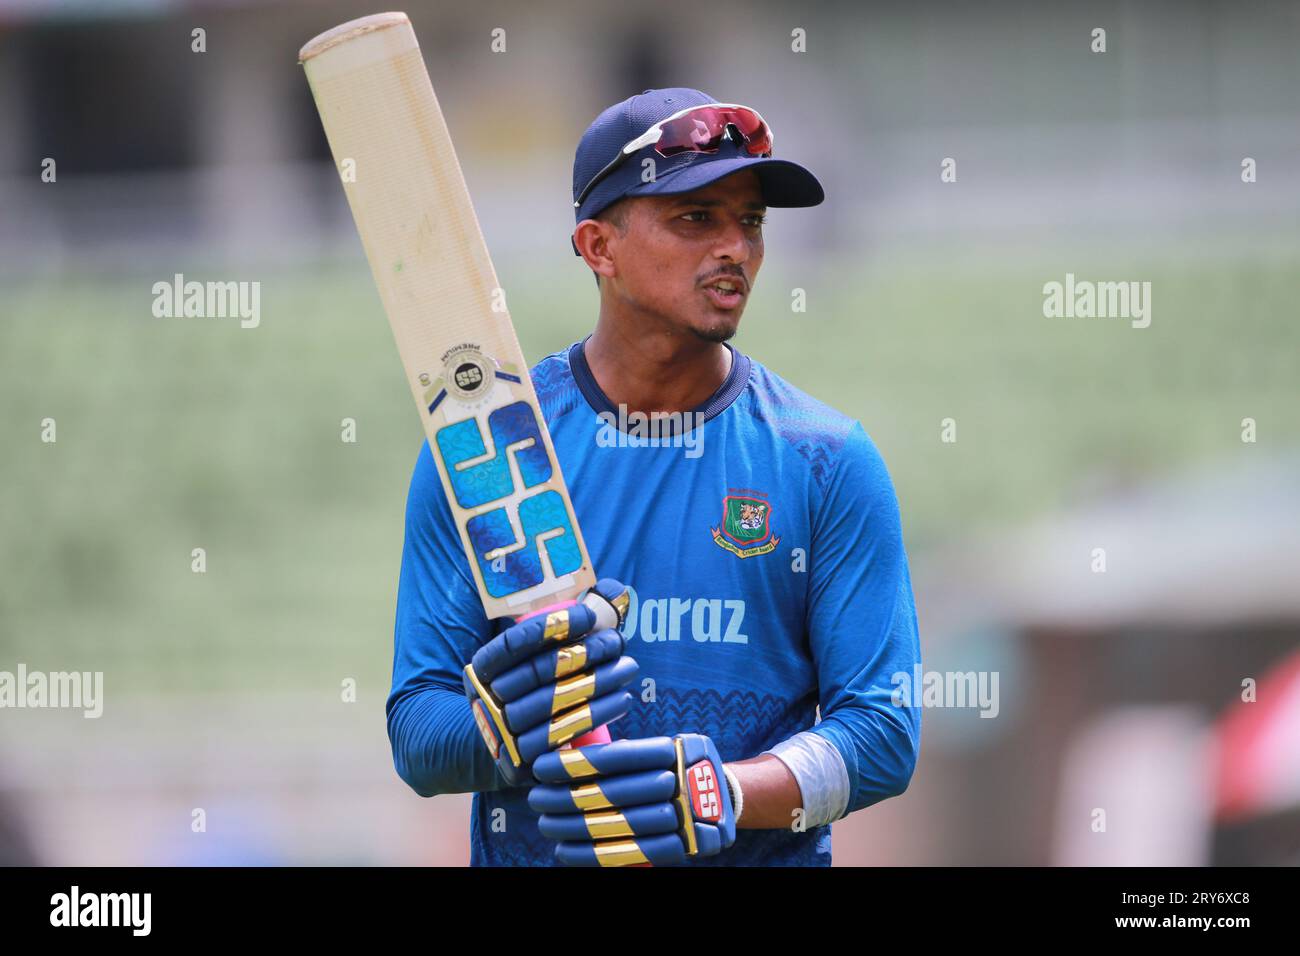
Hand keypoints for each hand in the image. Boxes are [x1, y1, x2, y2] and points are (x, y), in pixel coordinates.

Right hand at [464, 579, 636, 786]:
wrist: (487, 749)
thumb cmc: (521, 691)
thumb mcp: (523, 661)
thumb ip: (560, 626)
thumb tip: (612, 590)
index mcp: (478, 671)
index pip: (513, 643)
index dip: (552, 627)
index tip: (589, 615)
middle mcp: (485, 702)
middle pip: (540, 672)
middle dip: (586, 652)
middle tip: (617, 640)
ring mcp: (501, 736)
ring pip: (556, 702)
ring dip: (599, 682)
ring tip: (628, 666)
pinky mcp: (523, 764)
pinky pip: (565, 733)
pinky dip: (598, 714)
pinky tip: (621, 699)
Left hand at [529, 734, 735, 865]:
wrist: (725, 799)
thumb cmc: (676, 766)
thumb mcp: (662, 746)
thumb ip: (626, 750)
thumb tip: (569, 752)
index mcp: (674, 749)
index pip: (616, 757)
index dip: (575, 764)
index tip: (542, 768)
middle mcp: (682, 782)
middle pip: (613, 793)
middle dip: (567, 797)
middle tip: (536, 799)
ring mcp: (686, 817)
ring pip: (619, 826)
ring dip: (574, 828)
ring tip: (546, 824)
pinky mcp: (683, 847)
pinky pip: (632, 855)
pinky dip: (594, 856)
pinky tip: (566, 852)